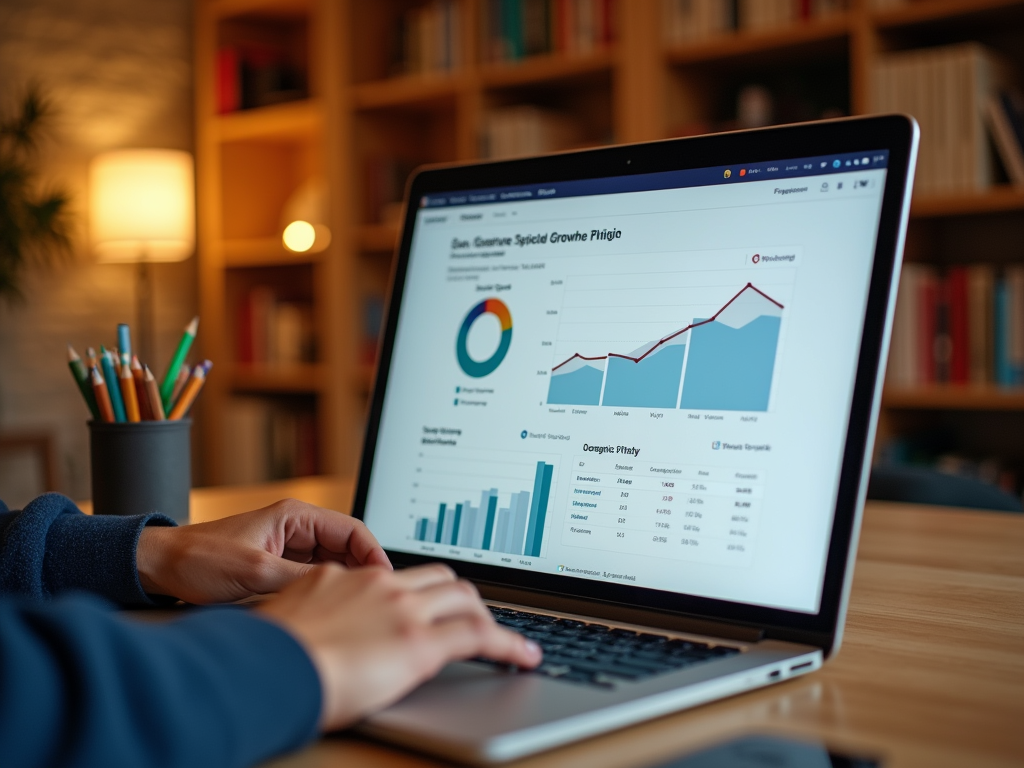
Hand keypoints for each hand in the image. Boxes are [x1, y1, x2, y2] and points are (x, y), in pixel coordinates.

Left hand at [136, 498, 391, 603]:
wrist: (160, 567)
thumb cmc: (199, 559)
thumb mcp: (255, 572)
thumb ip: (300, 578)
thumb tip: (340, 589)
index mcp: (295, 516)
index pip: (352, 530)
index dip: (374, 554)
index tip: (386, 579)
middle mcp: (296, 527)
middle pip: (347, 547)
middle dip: (364, 571)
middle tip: (375, 598)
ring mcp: (288, 547)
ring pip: (333, 564)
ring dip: (346, 582)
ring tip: (357, 606)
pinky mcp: (278, 566)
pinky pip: (315, 576)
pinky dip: (327, 590)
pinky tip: (331, 607)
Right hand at [256, 563, 541, 729]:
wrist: (263, 669)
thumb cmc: (261, 657)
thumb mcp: (287, 623)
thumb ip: (313, 619)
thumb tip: (315, 636)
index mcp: (344, 576)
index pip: (396, 574)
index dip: (421, 589)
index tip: (429, 602)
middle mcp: (379, 583)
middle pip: (439, 576)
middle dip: (463, 597)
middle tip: (473, 618)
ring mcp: (403, 608)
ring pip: (465, 597)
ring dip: (486, 615)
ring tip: (502, 639)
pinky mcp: (421, 640)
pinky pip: (480, 635)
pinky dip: (509, 645)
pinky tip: (523, 657)